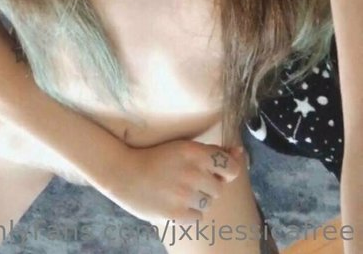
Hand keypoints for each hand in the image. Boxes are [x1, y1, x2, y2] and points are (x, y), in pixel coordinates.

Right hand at [106, 138, 244, 225]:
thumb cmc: (157, 157)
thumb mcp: (183, 147)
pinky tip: (173, 202)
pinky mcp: (177, 214)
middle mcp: (193, 172)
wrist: (124, 172)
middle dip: (208, 186)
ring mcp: (185, 194)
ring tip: (178, 191)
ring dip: (198, 199)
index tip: (218, 172)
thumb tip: (240, 152)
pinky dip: (189, 213)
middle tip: (187, 180)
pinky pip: (198, 217)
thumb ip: (213, 151)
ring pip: (208, 203)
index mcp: (195, 152)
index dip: (228, 171)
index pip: (231, 168)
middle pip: (219, 188)